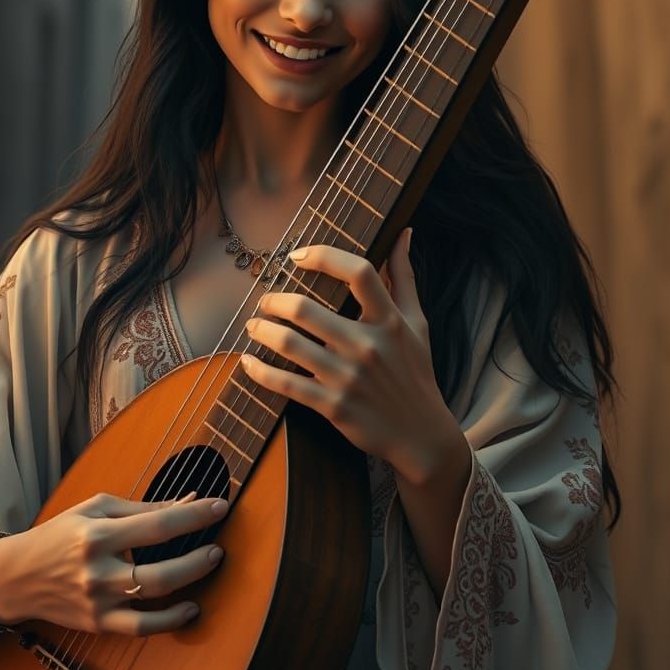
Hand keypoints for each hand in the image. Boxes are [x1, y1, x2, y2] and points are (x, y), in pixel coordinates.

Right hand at [0, 491, 226, 635]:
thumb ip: (143, 508)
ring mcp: (97, 601)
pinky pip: (139, 627)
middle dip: (196, 557)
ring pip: (152, 599)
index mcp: (97, 534)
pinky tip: (190, 608)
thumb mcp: (96, 508)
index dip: (193, 515)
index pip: (156, 525)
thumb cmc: (60, 534)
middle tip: (219, 545)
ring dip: (189, 582)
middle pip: (158, 570)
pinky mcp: (97, 624)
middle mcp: (97, 570)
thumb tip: (187, 502)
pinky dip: (169, 621)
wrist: (17, 576)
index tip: (220, 507)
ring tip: (210, 564)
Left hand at [240, 228, 461, 484]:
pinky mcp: (334, 407)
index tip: (297, 255)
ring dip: (262, 330)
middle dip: (275, 300)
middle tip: (265, 299)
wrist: (422, 436)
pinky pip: (287, 384)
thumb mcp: (417, 322)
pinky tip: (247, 361)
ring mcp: (349, 378)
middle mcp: (369, 346)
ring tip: (253, 325)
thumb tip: (404, 232)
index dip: (324, 255)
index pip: (359, 272)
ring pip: (290, 344)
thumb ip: (404, 276)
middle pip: (307, 309)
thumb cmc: (416, 372)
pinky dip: (260, 371)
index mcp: (390, 321)